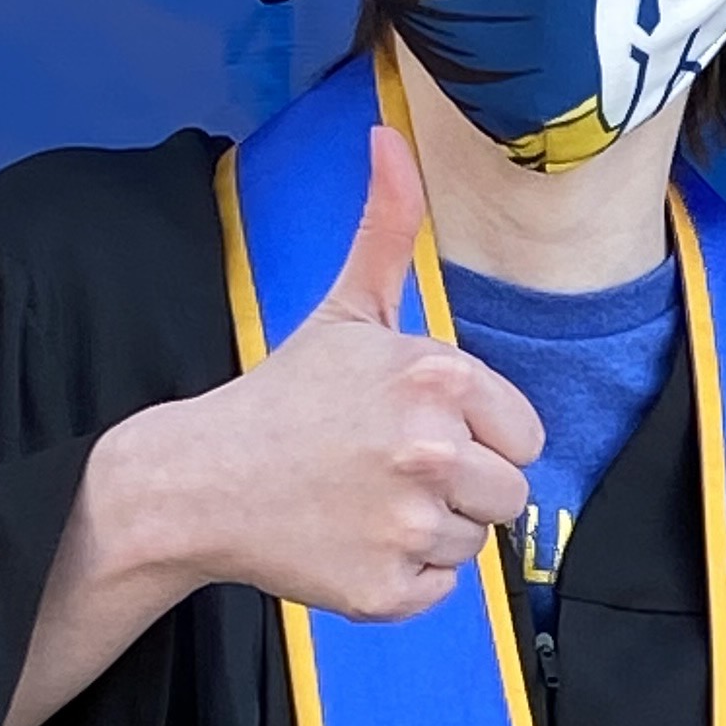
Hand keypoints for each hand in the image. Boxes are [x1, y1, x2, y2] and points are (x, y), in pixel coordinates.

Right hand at [94, 126, 543, 623]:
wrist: (199, 481)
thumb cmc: (284, 396)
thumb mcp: (346, 308)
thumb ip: (388, 228)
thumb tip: (389, 136)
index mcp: (438, 378)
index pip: (526, 436)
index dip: (479, 435)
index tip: (416, 428)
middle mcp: (431, 450)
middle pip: (509, 494)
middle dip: (460, 486)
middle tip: (386, 469)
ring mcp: (407, 524)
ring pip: (475, 543)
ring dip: (431, 530)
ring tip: (365, 502)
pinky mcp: (386, 589)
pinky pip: (439, 589)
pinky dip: (403, 577)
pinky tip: (352, 541)